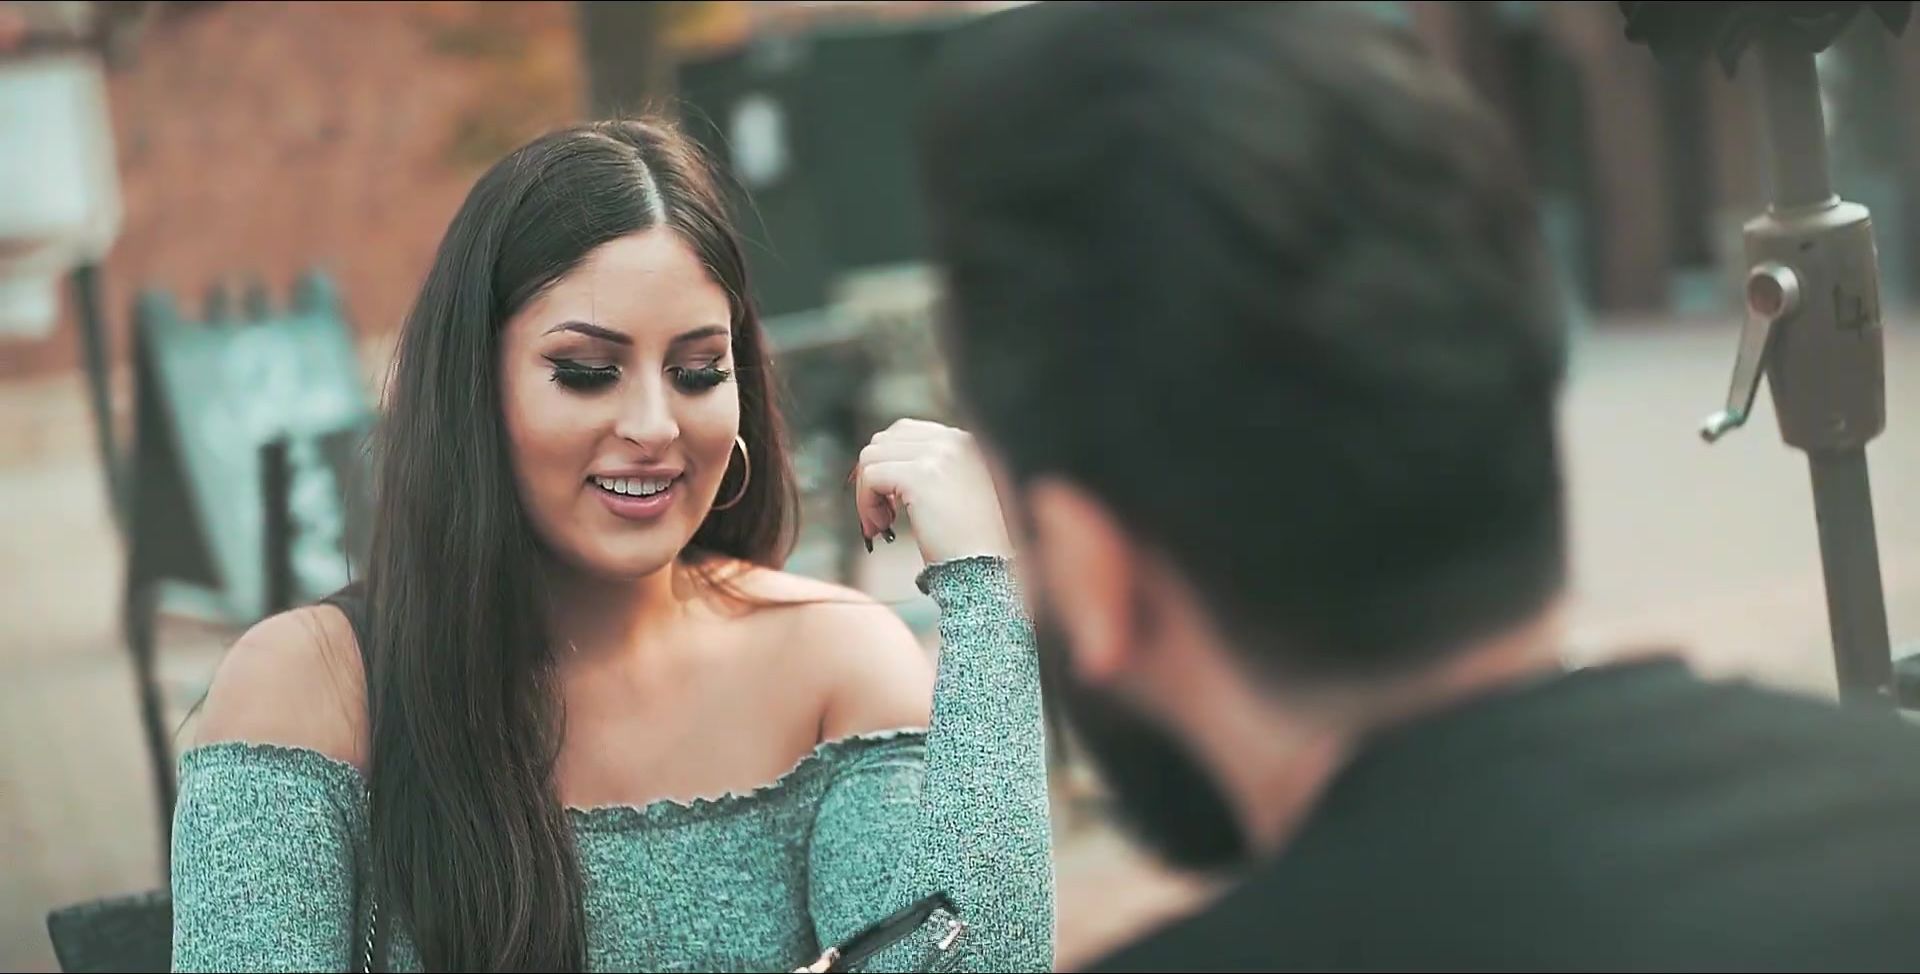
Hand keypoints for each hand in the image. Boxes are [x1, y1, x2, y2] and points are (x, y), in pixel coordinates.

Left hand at [853, 419, 1013, 564]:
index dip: (886, 464)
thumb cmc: (969, 543)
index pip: (905, 432)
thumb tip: (878, 465)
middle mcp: (953, 439)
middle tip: (880, 515)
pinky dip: (866, 504)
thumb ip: (927, 469)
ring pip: (871, 457)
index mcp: (963, 441)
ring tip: (882, 524)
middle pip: (883, 441)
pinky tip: (883, 528)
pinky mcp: (921, 475)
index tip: (886, 499)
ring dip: (867, 493)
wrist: (985, 569)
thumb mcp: (955, 491)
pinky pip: (870, 477)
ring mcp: (938, 454)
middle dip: (872, 478)